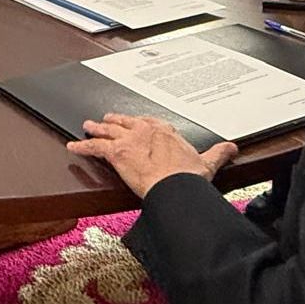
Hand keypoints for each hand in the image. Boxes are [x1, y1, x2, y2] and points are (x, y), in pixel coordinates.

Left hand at [66, 113, 239, 197]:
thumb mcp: (209, 162)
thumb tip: (232, 147)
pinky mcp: (116, 152)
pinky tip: (72, 146)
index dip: (140, 121)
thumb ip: (219, 152)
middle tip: (106, 119)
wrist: (176, 185)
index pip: (149, 121)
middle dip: (115, 120)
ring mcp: (129, 140)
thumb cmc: (189, 176)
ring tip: (87, 126)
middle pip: (125, 122)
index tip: (137, 121)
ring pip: (107, 130)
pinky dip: (81, 147)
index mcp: (165, 131)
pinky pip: (94, 147)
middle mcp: (146, 130)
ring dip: (96, 128)